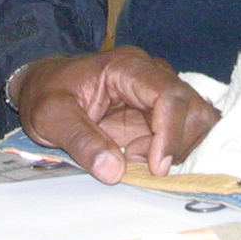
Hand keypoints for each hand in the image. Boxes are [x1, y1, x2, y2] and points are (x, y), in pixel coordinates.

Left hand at [12, 46, 220, 182]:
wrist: (43, 87)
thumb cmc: (45, 94)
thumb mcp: (49, 116)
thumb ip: (80, 141)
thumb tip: (115, 171)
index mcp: (127, 67)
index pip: (169, 94)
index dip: (171, 132)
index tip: (157, 167)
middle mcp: (152, 76)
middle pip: (193, 107)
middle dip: (176, 143)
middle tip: (138, 161)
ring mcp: (158, 95)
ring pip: (197, 121)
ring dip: (177, 149)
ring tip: (136, 157)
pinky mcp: (159, 114)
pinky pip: (185, 133)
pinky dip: (175, 152)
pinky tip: (146, 159)